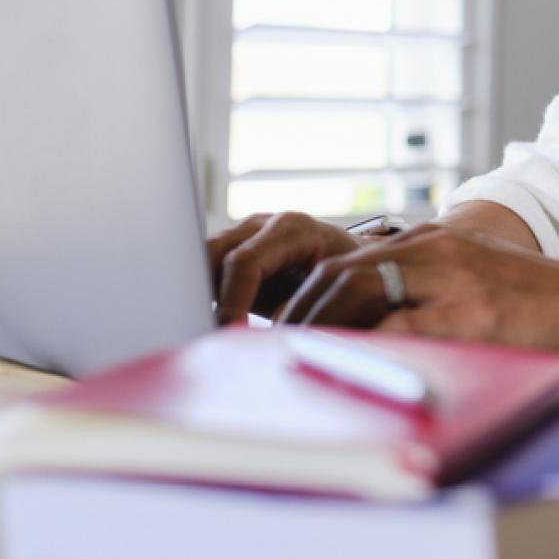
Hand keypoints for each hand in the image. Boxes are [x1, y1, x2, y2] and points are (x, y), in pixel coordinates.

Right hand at [208, 211, 362, 323]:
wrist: (359, 260)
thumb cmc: (357, 273)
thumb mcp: (341, 287)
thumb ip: (309, 304)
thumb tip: (274, 328)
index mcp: (292, 229)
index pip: (245, 261)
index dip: (233, 300)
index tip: (230, 332)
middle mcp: (263, 226)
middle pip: (212, 255)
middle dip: (202, 293)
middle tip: (204, 332)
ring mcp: (245, 237)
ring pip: (203, 262)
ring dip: (199, 295)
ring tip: (202, 330)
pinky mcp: (235, 254)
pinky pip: (208, 273)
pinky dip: (204, 297)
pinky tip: (208, 324)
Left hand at [271, 224, 558, 360]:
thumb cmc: (534, 304)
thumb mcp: (469, 280)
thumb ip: (420, 294)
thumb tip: (366, 338)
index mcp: (428, 243)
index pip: (345, 262)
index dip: (306, 297)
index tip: (283, 330)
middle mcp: (430, 250)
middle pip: (338, 272)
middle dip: (300, 315)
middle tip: (277, 353)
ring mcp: (448, 277)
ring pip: (354, 288)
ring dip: (320, 329)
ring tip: (301, 365)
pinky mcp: (467, 312)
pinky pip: (397, 327)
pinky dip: (365, 349)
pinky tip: (350, 374)